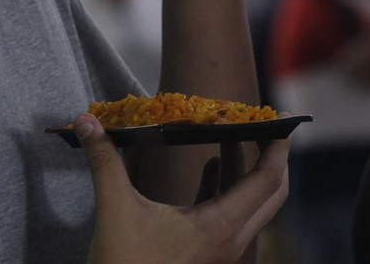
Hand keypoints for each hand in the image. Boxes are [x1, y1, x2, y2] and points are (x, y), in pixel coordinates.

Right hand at [77, 114, 289, 263]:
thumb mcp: (115, 208)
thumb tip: (86, 121)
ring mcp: (221, 249)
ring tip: (234, 132)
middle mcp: (230, 240)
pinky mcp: (207, 251)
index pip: (266, 181)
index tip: (284, 119)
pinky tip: (212, 164)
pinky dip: (227, 186)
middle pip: (271, 194)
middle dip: (273, 157)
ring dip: (246, 168)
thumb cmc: (123, 263)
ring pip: (252, 204)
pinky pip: (231, 214)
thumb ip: (104, 161)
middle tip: (267, 124)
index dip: (278, 149)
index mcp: (220, 227)